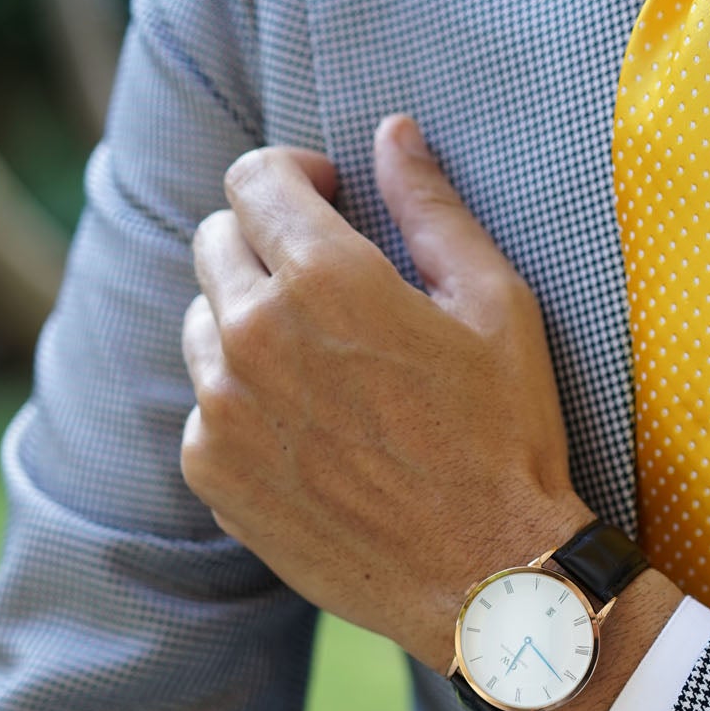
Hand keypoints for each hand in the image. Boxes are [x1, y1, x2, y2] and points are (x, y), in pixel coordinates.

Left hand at [181, 117, 588, 670]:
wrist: (484, 578)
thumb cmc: (506, 439)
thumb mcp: (496, 307)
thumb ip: (432, 209)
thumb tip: (392, 132)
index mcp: (325, 280)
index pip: (253, 178)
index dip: (293, 176)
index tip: (328, 198)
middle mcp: (254, 337)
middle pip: (215, 241)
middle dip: (265, 240)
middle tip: (325, 280)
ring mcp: (223, 409)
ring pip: (203, 322)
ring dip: (248, 320)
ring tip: (322, 364)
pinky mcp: (212, 471)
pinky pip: (205, 404)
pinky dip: (243, 401)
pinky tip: (313, 431)